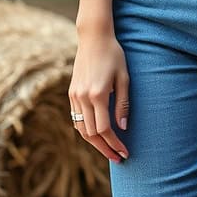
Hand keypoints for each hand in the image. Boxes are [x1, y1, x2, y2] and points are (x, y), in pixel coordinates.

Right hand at [69, 32, 129, 163]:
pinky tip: (96, 134)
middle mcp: (83, 97)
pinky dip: (86, 130)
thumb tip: (123, 128)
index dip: (115, 143)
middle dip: (105, 148)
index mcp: (98, 94)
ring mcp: (74, 96)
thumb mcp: (124, 77)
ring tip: (108, 150)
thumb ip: (123, 103)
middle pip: (92, 134)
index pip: (105, 129)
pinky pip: (76, 119)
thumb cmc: (113, 54)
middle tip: (118, 158)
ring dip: (94, 143)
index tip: (125, 152)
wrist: (93, 37)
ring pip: (81, 129)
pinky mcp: (71, 93)